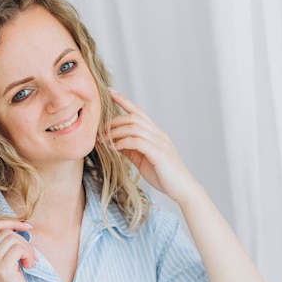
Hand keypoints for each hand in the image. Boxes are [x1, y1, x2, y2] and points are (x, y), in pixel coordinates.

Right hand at [0, 219, 36, 281]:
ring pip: (13, 239)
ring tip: (30, 262)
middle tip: (30, 257)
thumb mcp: (4, 262)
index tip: (27, 227)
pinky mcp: (1, 269)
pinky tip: (30, 266)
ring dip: (28, 249)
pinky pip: (19, 249)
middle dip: (24, 241)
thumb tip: (21, 224)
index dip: (12, 222)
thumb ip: (5, 245)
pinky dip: (29, 254)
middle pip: (7, 232)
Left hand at [108, 88, 198, 204]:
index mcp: (155, 134)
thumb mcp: (143, 160)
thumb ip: (131, 150)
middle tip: (99, 131)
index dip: (124, 100)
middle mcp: (158, 134)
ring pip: (134, 127)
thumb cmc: (163, 175)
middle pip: (133, 117)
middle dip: (113, 121)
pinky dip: (123, 143)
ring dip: (115, 132)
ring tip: (104, 141)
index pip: (138, 111)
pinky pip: (137, 142)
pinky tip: (114, 148)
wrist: (182, 189)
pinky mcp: (159, 153)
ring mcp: (160, 142)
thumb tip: (115, 143)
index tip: (109, 92)